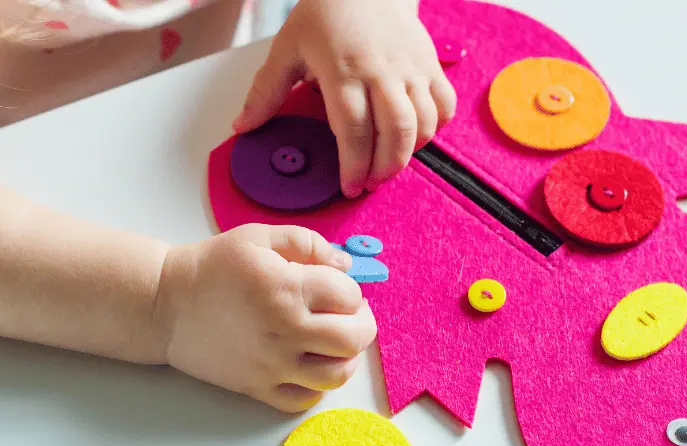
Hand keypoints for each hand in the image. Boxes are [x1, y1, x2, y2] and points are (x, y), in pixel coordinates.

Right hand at [156, 224, 376, 412]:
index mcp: (287, 288)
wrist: (166, 304)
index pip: (349, 296)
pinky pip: (303, 400)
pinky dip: (315, 387)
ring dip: (345, 358)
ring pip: (336, 376)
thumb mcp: (259, 238)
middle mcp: (284, 330)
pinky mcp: (256, 388)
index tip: (337, 287)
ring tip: (333, 343)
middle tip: (350, 315)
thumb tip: (346, 264)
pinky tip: (308, 366)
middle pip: (353, 339)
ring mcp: (271, 364)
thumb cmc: (213, 267)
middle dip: (362, 324)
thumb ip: (307, 243)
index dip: (350, 289)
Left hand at [233, 0, 455, 196]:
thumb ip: (266, 91)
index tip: (348, 187)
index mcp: (343, 70)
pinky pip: (444, 106)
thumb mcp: (287, 48)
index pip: (354, 130)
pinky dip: (434, 129)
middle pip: (395, 132)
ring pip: (423, 124)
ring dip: (408, 154)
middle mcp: (382, 72)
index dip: (353, 165)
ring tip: (388, 164)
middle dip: (384, 168)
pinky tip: (414, 137)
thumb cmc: (325, 14)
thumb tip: (242, 127)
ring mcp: (411, 68)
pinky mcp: (430, 65)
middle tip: (369, 183)